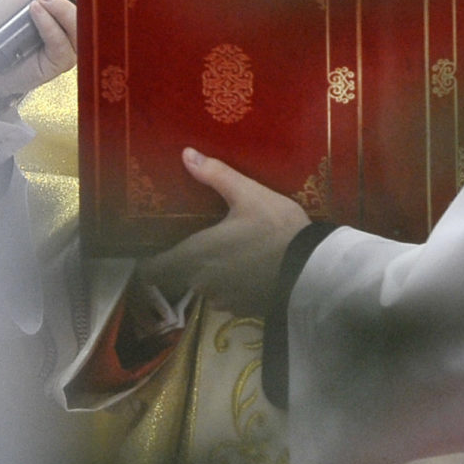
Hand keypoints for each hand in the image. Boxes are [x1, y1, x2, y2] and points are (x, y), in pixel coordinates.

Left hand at [0, 0, 77, 98]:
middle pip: (92, 13)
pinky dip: (48, 25)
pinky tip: (35, 13)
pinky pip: (62, 42)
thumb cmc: (3, 19)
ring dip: (60, 9)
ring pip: (79, 28)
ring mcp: (71, 46)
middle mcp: (74, 28)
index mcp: (71, 8)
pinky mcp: (61, 63)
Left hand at [137, 150, 310, 310]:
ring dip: (211, 276)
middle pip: (181, 276)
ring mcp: (223, 299)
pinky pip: (226, 298)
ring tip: (229, 257)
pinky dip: (232, 287)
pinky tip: (249, 271)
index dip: (150, 262)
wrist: (313, 267)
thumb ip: (215, 175)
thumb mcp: (249, 194)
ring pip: (205, 288)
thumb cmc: (277, 228)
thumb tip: (186, 153)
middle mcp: (202, 281)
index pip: (154, 269)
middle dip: (187, 263)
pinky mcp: (242, 310)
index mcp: (196, 254)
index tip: (153, 251)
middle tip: (203, 243)